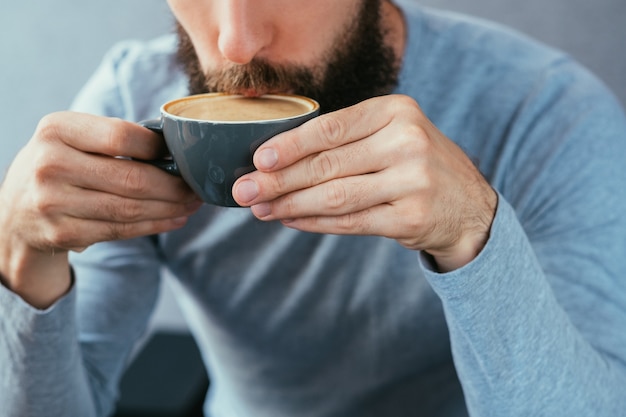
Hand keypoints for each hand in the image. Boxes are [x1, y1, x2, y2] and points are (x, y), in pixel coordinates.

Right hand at [0, 111, 200, 306]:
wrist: (13, 214)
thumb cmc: (57, 168)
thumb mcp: (71, 139)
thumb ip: (112, 138)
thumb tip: (175, 147)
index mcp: (56, 130)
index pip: (122, 136)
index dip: (159, 147)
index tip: (181, 155)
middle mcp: (50, 164)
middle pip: (132, 178)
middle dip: (174, 186)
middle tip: (197, 187)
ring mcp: (53, 203)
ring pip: (131, 208)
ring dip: (170, 207)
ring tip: (192, 203)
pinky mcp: (63, 234)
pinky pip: (122, 230)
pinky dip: (154, 224)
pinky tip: (174, 218)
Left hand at [233, 95, 496, 270]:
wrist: (468, 205)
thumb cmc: (415, 165)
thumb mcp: (391, 135)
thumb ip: (345, 140)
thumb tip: (277, 157)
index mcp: (396, 112)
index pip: (331, 128)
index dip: (290, 145)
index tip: (257, 159)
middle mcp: (407, 142)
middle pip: (327, 164)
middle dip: (279, 179)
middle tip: (244, 190)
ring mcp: (412, 181)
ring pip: (334, 196)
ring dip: (291, 204)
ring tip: (261, 209)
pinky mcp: (410, 217)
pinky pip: (349, 222)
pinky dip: (315, 222)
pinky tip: (291, 220)